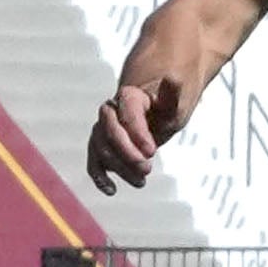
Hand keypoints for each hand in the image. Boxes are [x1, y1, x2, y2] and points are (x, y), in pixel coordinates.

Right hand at [87, 57, 199, 192]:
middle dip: (127, 153)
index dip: (138, 134)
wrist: (153, 114)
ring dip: (120, 168)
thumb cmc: (165, 109)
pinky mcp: (99, 147)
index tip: (152, 151)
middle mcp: (109, 111)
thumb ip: (172, 95)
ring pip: (102, 150)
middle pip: (110, 133)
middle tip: (147, 169)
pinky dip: (99, 177)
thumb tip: (174, 77)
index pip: (128, 115)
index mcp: (128, 96)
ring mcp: (101, 129)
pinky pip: (93, 162)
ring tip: (141, 181)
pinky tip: (112, 190)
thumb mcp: (174, 104)